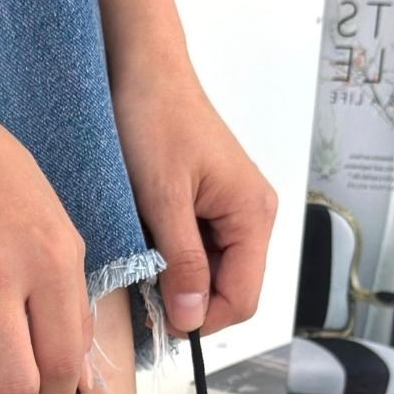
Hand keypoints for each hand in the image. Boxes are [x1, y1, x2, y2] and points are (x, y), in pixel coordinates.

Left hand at [112, 63, 277, 335]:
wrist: (144, 69)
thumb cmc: (154, 119)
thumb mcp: (162, 197)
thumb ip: (181, 261)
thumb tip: (191, 318)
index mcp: (253, 214)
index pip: (242, 299)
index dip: (202, 320)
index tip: (157, 323)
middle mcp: (253, 214)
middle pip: (230, 288)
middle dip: (189, 299)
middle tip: (141, 295)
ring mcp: (234, 208)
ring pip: (212, 271)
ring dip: (177, 277)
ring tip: (140, 262)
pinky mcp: (212, 202)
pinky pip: (200, 247)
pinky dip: (173, 255)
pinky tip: (146, 243)